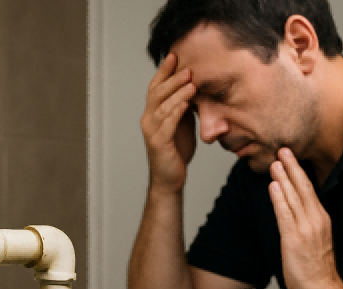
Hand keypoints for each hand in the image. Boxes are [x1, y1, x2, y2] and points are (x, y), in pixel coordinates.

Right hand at [140, 53, 196, 193]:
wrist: (169, 179)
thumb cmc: (176, 152)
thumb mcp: (181, 124)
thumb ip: (183, 107)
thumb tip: (194, 88)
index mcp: (152, 113)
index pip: (155, 87)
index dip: (163, 71)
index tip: (174, 55)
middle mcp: (148, 120)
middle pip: (157, 93)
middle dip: (172, 79)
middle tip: (186, 67)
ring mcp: (152, 132)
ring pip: (162, 107)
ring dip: (177, 93)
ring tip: (191, 82)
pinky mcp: (159, 144)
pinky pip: (167, 124)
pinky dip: (176, 112)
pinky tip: (186, 103)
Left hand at [268, 148, 342, 288]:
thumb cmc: (318, 271)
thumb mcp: (316, 242)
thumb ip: (307, 226)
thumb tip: (294, 215)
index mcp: (322, 220)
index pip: (310, 191)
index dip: (300, 173)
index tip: (292, 158)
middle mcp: (316, 221)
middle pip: (304, 188)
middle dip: (293, 167)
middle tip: (284, 149)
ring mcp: (306, 229)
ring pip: (294, 197)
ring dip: (284, 177)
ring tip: (275, 161)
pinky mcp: (294, 239)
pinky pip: (285, 214)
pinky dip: (279, 198)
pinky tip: (274, 185)